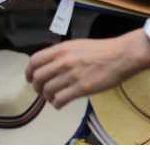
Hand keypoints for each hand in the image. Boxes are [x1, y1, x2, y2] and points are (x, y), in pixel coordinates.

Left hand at [25, 32, 149, 108]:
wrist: (120, 56)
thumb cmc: (102, 50)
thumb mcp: (77, 45)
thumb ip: (62, 54)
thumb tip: (50, 64)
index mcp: (61, 49)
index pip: (35, 60)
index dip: (29, 72)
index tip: (30, 79)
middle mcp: (63, 61)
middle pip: (38, 77)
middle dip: (37, 87)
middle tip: (41, 91)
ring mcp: (71, 75)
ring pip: (48, 90)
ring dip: (47, 97)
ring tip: (53, 98)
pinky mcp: (81, 88)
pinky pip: (60, 100)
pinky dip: (57, 104)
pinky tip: (60, 104)